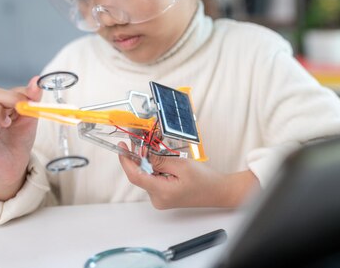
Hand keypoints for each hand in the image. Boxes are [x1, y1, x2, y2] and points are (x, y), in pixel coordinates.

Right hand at [0, 76, 41, 200]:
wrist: (15, 166)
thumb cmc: (19, 141)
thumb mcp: (31, 119)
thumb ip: (33, 100)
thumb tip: (36, 80)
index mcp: (1, 104)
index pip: (5, 89)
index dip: (18, 93)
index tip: (30, 101)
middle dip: (7, 98)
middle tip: (18, 112)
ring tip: (7, 123)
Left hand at [118, 142, 259, 208]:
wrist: (217, 191)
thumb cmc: (204, 180)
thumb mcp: (182, 165)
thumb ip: (160, 160)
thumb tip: (143, 154)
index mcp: (161, 192)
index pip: (135, 176)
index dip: (126, 161)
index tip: (122, 148)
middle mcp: (157, 198)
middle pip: (140, 175)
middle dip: (139, 157)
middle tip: (140, 141)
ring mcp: (160, 199)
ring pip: (147, 176)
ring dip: (147, 162)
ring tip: (153, 148)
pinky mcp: (163, 196)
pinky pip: (153, 179)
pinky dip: (154, 168)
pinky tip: (160, 158)